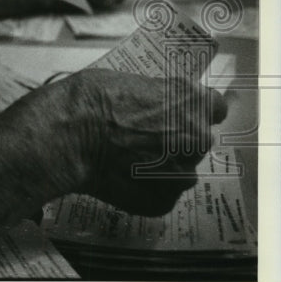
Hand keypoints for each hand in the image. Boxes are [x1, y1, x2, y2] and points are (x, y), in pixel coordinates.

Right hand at [41, 68, 227, 215]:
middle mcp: (197, 139)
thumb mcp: (127, 80)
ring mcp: (182, 174)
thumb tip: (155, 106)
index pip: (214, 107)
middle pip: (195, 140)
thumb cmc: (90, 99)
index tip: (177, 112)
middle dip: (175, 139)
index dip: (193, 110)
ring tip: (126, 159)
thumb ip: (154, 96)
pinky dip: (145, 188)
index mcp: (193, 102)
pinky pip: (161, 194)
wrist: (66, 135)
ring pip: (179, 171)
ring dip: (161, 167)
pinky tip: (120, 176)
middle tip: (141, 136)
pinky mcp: (163, 201)